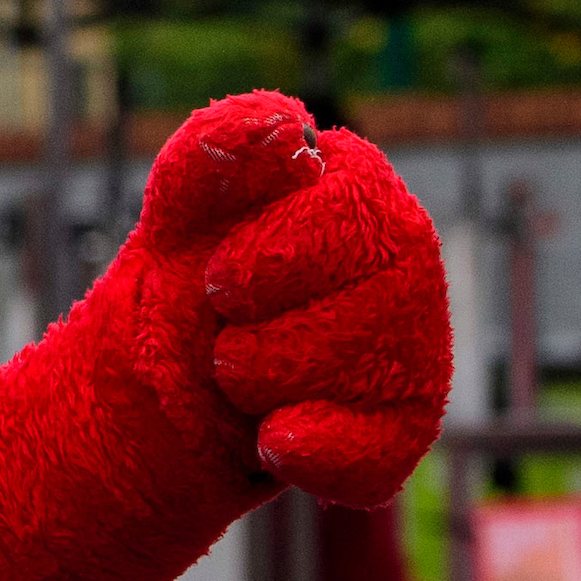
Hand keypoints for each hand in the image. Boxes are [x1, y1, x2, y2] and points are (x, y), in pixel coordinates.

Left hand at [124, 92, 452, 509]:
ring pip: (343, 383)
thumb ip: (216, 153)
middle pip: (349, 312)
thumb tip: (282, 123)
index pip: (353, 214)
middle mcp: (408, 266)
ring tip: (243, 372)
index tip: (221, 278)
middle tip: (227, 329)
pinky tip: (272, 440)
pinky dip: (304, 454)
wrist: (163, 378)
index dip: (268, 258)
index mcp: (362, 192)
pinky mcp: (404, 428)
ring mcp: (416, 350)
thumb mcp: (180, 211)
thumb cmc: (188, 276)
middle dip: (249, 334)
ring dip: (255, 387)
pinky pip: (368, 457)